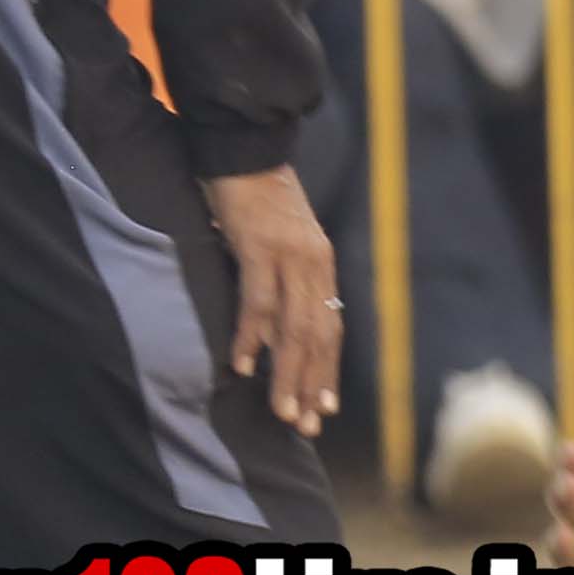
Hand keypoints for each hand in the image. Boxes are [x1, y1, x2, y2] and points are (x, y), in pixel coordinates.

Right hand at [201, 165, 339, 437]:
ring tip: (280, 411)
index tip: (325, 409)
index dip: (327, 371)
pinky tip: (245, 365)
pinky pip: (259, 301)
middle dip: (311, 385)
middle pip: (318, 337)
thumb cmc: (252, 200)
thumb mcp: (275, 245)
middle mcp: (314, 265)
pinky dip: (253, 336)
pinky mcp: (261, 247)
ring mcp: (291, 256)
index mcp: (321, 267)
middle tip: (304, 426)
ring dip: (287, 373)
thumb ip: (279, 284)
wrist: (243, 148)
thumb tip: (271, 332)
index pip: (330, 329)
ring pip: (294, 328)